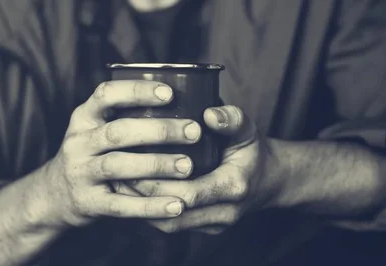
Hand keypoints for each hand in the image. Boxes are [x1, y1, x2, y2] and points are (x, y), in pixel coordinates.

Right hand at [43, 80, 201, 227]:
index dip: (137, 91)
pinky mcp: (88, 203)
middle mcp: (79, 142)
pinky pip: (121, 205)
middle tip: (194, 131)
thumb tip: (185, 101)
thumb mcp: (96, 129)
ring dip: (156, 164)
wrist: (54, 195)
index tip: (169, 92)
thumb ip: (127, 117)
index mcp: (84, 118)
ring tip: (188, 166)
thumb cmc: (92, 155)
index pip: (106, 95)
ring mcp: (81, 173)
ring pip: (118, 166)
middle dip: (159, 130)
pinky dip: (150, 207)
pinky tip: (176, 206)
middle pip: (118, 132)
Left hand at [118, 105, 283, 234]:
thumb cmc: (252, 151)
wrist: (269, 180)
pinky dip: (149, 210)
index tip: (133, 162)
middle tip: (116, 171)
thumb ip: (230, 119)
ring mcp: (214, 225)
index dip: (158, 181)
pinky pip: (172, 225)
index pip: (189, 192)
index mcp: (234, 187)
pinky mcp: (204, 229)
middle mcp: (225, 213)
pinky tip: (132, 192)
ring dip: (141, 205)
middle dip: (142, 194)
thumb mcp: (247, 128)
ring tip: (118, 181)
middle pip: (173, 212)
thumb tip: (208, 113)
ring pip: (168, 225)